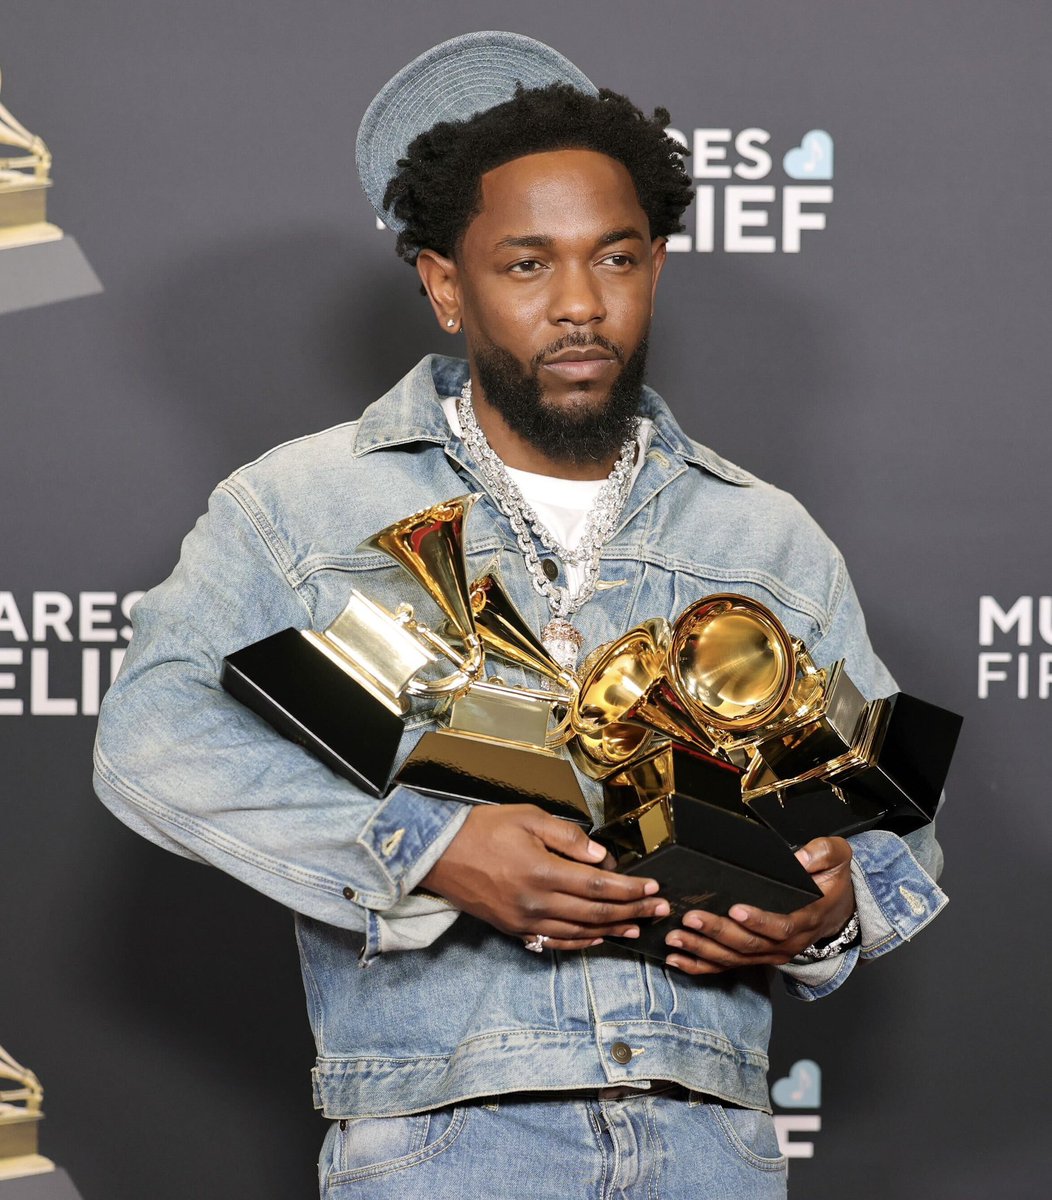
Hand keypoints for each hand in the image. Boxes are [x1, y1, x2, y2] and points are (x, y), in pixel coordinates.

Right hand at [420, 804, 669, 950]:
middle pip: (596, 913)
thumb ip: (568, 838)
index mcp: (543, 872)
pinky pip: (555, 942)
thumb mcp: (528, 818)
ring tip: (638, 926)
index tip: (653, 888)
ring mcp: (524, 921)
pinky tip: (598, 938)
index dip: (631, 890)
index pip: (599, 886)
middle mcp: (537, 902)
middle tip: (660, 909)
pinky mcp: (513, 929)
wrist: (439, 854)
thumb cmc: (483, 829)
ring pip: (579, 932)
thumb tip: (602, 857)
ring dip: (613, 930)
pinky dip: (582, 942)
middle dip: (633, 911)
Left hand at [663, 836, 855, 974]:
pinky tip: (677, 959)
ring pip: (734, 958)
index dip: (758, 921)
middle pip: (749, 945)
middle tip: (691, 919)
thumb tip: (801, 858)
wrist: (837, 910)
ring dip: (703, 950)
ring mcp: (770, 954)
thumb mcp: (836, 859)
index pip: (781, 926)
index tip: (735, 909)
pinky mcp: (755, 957)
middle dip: (718, 933)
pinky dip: (700, 966)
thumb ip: (823, 853)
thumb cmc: (830, 883)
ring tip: (676, 937)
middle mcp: (786, 944)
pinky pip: (727, 966)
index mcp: (805, 919)